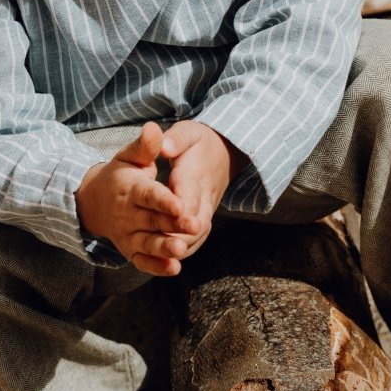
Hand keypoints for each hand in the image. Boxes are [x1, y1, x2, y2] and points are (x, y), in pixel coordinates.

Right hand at [75, 122, 200, 275]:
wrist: (93, 202)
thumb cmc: (120, 175)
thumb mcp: (130, 157)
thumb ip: (145, 146)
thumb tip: (154, 129)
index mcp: (129, 188)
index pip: (148, 194)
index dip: (163, 200)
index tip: (180, 203)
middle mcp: (126, 214)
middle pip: (151, 220)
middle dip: (172, 224)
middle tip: (194, 226)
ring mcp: (127, 234)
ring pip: (147, 243)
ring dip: (164, 248)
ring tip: (182, 250)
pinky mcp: (130, 251)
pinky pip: (142, 261)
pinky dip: (156, 267)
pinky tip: (173, 269)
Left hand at [159, 121, 246, 258]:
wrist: (226, 151)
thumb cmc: (200, 142)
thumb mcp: (188, 132)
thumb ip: (176, 139)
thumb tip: (164, 146)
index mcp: (196, 172)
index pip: (189, 192)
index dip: (180, 205)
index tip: (171, 214)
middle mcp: (204, 194)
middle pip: (196, 218)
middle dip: (182, 232)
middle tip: (167, 246)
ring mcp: (207, 208)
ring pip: (199, 232)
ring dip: (184, 244)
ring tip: (167, 256)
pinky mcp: (205, 217)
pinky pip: (199, 237)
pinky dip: (188, 247)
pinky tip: (171, 258)